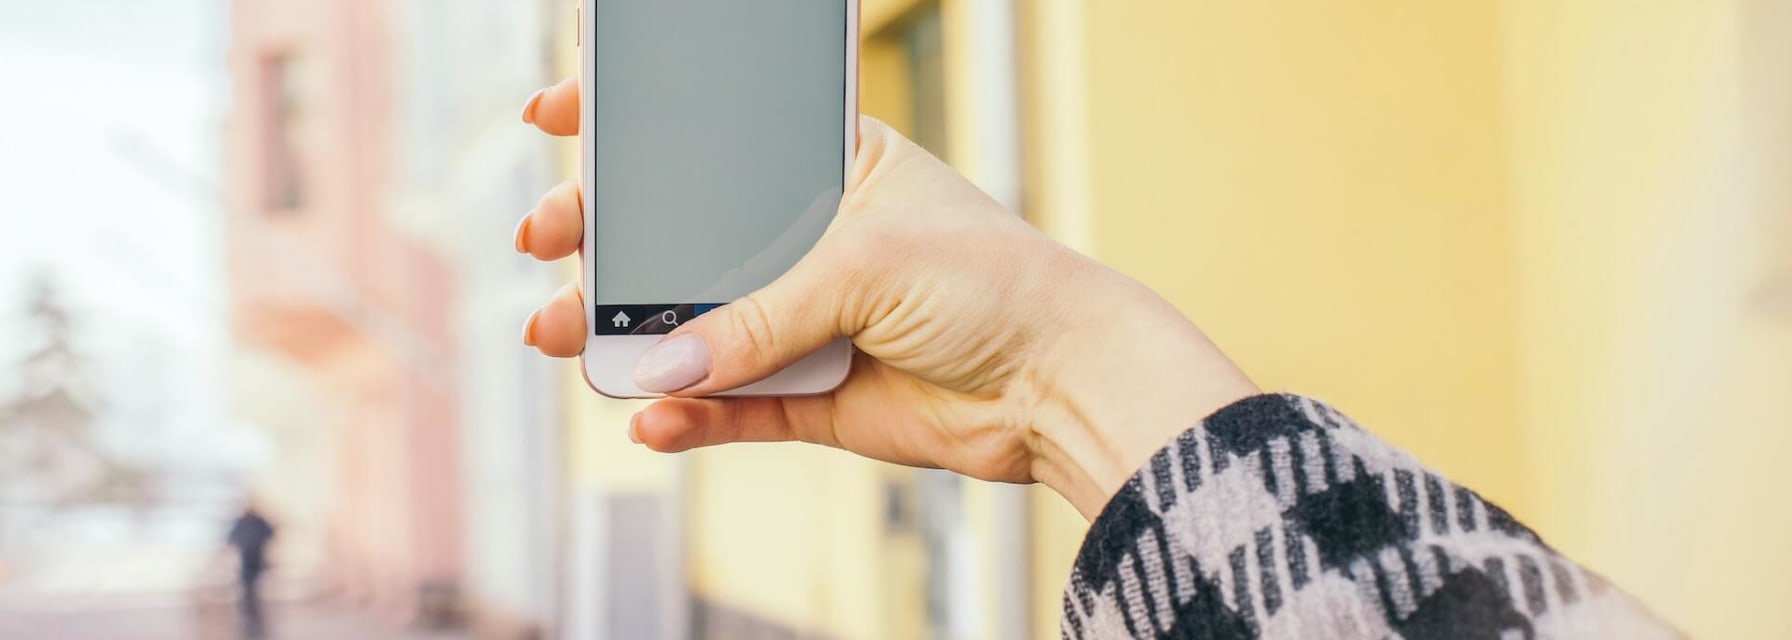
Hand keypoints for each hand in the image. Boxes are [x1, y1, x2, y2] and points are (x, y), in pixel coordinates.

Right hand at [516, 78, 1257, 517]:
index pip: (716, 139)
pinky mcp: (817, 397)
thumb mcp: (865, 266)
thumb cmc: (993, 282)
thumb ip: (759, 316)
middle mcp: (813, 242)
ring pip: (698, 329)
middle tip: (552, 243)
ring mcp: (811, 321)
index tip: (562, 114)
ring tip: (567, 338)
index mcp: (831, 169)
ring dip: (631, 336)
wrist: (1059, 382)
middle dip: (608, 240)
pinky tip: (652, 415)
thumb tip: (666, 361)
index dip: (639, 128)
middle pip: (687, 238)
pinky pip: (734, 406)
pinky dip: (690, 414)